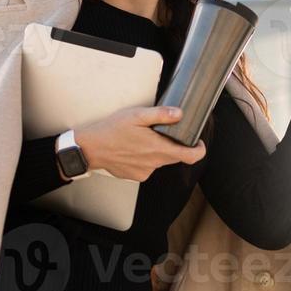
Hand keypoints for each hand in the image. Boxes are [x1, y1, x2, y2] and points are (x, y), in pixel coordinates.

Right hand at [72, 105, 205, 181]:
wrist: (90, 148)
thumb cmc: (111, 130)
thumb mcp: (136, 115)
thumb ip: (160, 115)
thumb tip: (179, 113)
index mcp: (158, 148)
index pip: (191, 156)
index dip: (199, 150)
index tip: (198, 142)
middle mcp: (154, 163)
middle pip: (176, 157)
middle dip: (174, 145)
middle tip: (162, 132)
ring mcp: (145, 172)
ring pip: (160, 161)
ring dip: (157, 151)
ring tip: (141, 139)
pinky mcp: (136, 176)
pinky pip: (148, 167)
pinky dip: (145, 158)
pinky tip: (132, 149)